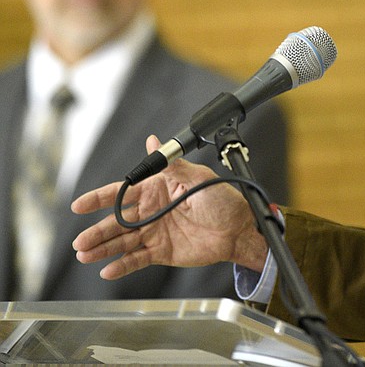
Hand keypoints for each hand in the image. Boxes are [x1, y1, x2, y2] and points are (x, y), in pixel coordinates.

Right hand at [72, 135, 267, 279]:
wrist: (238, 229)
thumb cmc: (223, 199)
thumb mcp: (198, 178)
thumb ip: (172, 165)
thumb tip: (153, 140)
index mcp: (158, 188)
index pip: (123, 192)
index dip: (99, 199)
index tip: (79, 205)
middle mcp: (152, 210)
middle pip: (117, 221)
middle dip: (97, 231)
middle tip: (80, 242)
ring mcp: (156, 232)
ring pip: (123, 241)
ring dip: (103, 249)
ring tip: (85, 256)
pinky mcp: (162, 251)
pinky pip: (137, 259)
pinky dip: (122, 265)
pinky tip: (108, 270)